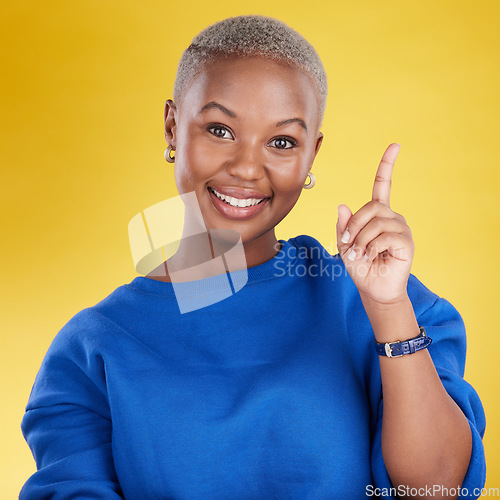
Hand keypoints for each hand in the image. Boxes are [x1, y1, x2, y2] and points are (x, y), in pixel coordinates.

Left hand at [336, 143, 414, 305]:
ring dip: (361, 239)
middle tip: (346, 243)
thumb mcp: (344, 244)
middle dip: (354, 225)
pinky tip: (370, 256)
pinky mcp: (406, 242)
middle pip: (371, 206)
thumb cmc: (360, 266)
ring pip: (377, 221)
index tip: (395, 145)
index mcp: (377, 215)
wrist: (373, 289)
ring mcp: (401, 229)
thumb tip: (342, 206)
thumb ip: (343, 226)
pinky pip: (385, 236)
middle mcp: (392, 217)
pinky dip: (371, 247)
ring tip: (359, 253)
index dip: (387, 165)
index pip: (383, 185)